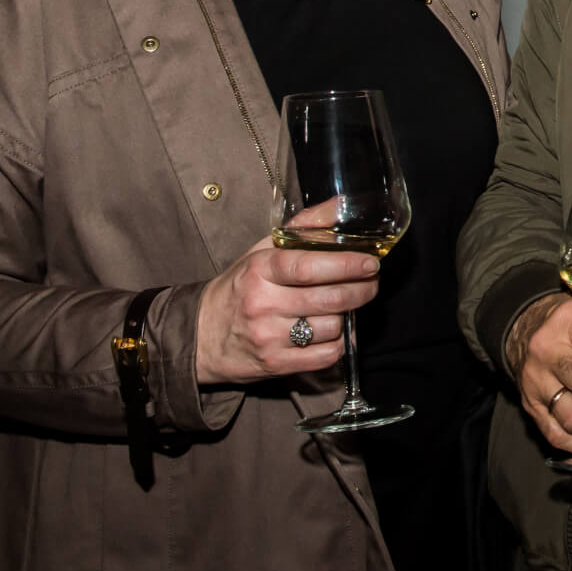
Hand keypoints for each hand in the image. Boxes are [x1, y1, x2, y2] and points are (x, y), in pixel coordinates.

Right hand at [195, 235, 381, 383]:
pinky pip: (325, 355)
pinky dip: (339, 344)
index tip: (371, 262)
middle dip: (362, 290)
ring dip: (347, 317)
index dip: (346, 265)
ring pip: (331, 328)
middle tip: (372, 283)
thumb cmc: (239, 287)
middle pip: (329, 299)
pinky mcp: (275, 364)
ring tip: (343, 308)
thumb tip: (341, 205)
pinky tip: (335, 333)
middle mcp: (263, 304)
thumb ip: (303, 226)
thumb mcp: (261, 250)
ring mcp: (269, 337)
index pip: (309, 267)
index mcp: (260, 271)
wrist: (200, 335)